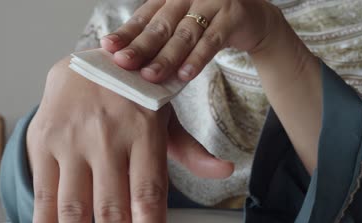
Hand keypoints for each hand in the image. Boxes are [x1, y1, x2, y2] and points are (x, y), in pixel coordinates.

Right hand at [27, 57, 233, 222]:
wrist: (89, 59)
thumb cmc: (135, 95)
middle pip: (112, 208)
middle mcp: (107, 138)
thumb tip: (224, 171)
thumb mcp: (165, 116)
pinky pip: (44, 192)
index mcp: (143, 133)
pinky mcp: (43, 141)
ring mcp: (72, 140)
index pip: (148, 194)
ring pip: (75, 206)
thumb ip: (191, 150)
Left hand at [100, 0, 282, 82]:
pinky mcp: (232, 16)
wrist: (252, 19)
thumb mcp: (182, 25)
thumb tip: (127, 58)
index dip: (127, 32)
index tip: (108, 47)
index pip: (145, 16)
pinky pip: (211, 41)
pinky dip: (197, 59)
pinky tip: (184, 75)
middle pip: (161, 25)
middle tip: (124, 63)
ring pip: (184, 34)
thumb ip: (161, 36)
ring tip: (151, 76)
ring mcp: (211, 3)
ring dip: (167, 57)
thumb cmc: (209, 24)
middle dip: (141, 47)